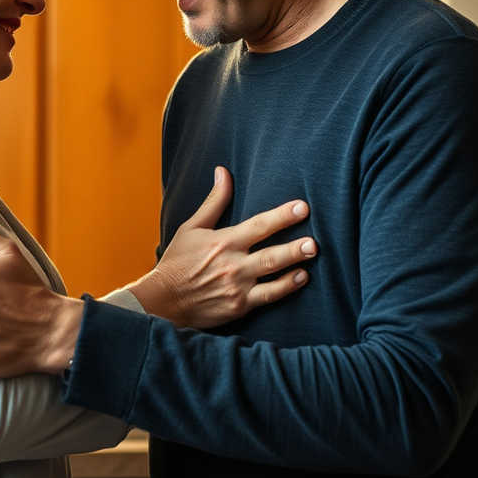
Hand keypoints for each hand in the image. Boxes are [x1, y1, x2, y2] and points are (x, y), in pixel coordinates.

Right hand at [127, 166, 316, 327]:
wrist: (162, 301)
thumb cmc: (177, 261)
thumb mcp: (191, 227)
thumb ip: (214, 202)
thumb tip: (223, 172)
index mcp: (223, 242)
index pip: (259, 225)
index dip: (283, 216)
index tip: (303, 207)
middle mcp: (233, 264)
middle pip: (271, 254)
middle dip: (295, 247)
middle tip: (315, 242)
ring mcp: (237, 287)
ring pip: (273, 276)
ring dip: (295, 266)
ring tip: (312, 257)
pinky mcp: (239, 306)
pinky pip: (268, 296)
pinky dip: (286, 288)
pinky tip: (300, 279)